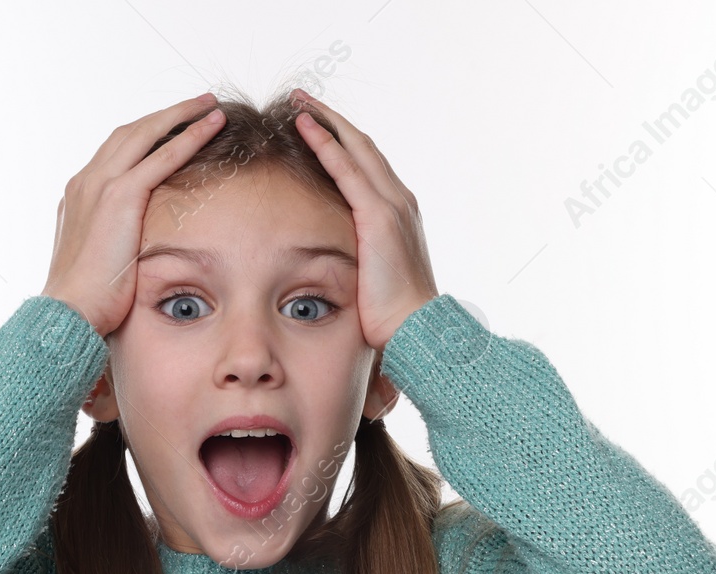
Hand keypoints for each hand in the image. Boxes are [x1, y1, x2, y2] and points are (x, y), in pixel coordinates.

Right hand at [41, 93, 228, 337]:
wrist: (68, 311)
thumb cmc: (85, 300)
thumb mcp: (97, 261)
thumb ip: (111, 242)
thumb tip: (131, 249)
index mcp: (79, 195)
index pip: (115, 152)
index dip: (145, 137)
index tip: (170, 130)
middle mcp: (86, 181)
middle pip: (130, 132)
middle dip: (165, 116)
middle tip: (197, 105)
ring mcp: (100, 185)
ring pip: (147, 133)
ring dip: (181, 115)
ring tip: (210, 106)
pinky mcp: (120, 196)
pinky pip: (162, 155)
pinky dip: (189, 135)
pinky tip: (212, 125)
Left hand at [289, 88, 439, 352]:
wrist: (416, 329)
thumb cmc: (393, 314)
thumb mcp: (373, 276)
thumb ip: (359, 257)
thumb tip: (336, 262)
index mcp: (398, 213)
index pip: (368, 165)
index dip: (344, 141)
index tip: (319, 126)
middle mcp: (399, 200)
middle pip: (363, 146)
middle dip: (333, 120)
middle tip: (303, 102)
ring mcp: (392, 205)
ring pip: (356, 148)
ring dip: (326, 122)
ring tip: (299, 104)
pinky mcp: (379, 216)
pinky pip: (347, 169)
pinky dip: (326, 144)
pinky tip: (305, 128)